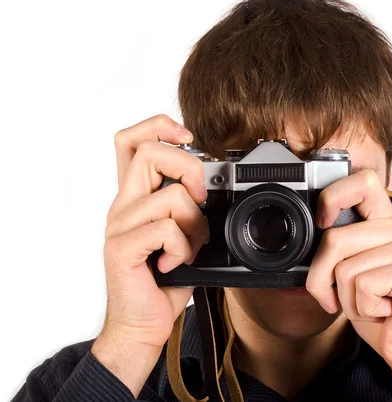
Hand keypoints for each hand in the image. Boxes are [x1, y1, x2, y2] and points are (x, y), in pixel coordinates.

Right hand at [91, 114, 208, 396]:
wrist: (142, 323)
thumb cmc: (164, 278)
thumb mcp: (181, 234)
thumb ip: (188, 207)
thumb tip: (216, 185)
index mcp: (135, 196)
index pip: (130, 140)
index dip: (158, 126)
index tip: (188, 137)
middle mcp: (123, 205)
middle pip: (150, 152)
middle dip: (190, 169)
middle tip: (201, 198)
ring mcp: (119, 225)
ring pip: (171, 195)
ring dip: (195, 225)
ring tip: (189, 247)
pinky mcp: (122, 248)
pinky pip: (166, 229)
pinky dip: (183, 247)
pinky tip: (174, 263)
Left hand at [306, 170, 391, 400]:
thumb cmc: (378, 310)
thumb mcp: (349, 273)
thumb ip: (339, 248)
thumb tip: (311, 232)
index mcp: (386, 222)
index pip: (362, 182)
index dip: (334, 196)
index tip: (322, 221)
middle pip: (336, 238)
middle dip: (321, 277)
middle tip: (335, 296)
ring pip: (346, 267)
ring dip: (347, 298)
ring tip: (371, 303)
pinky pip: (364, 285)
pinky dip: (364, 307)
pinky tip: (384, 310)